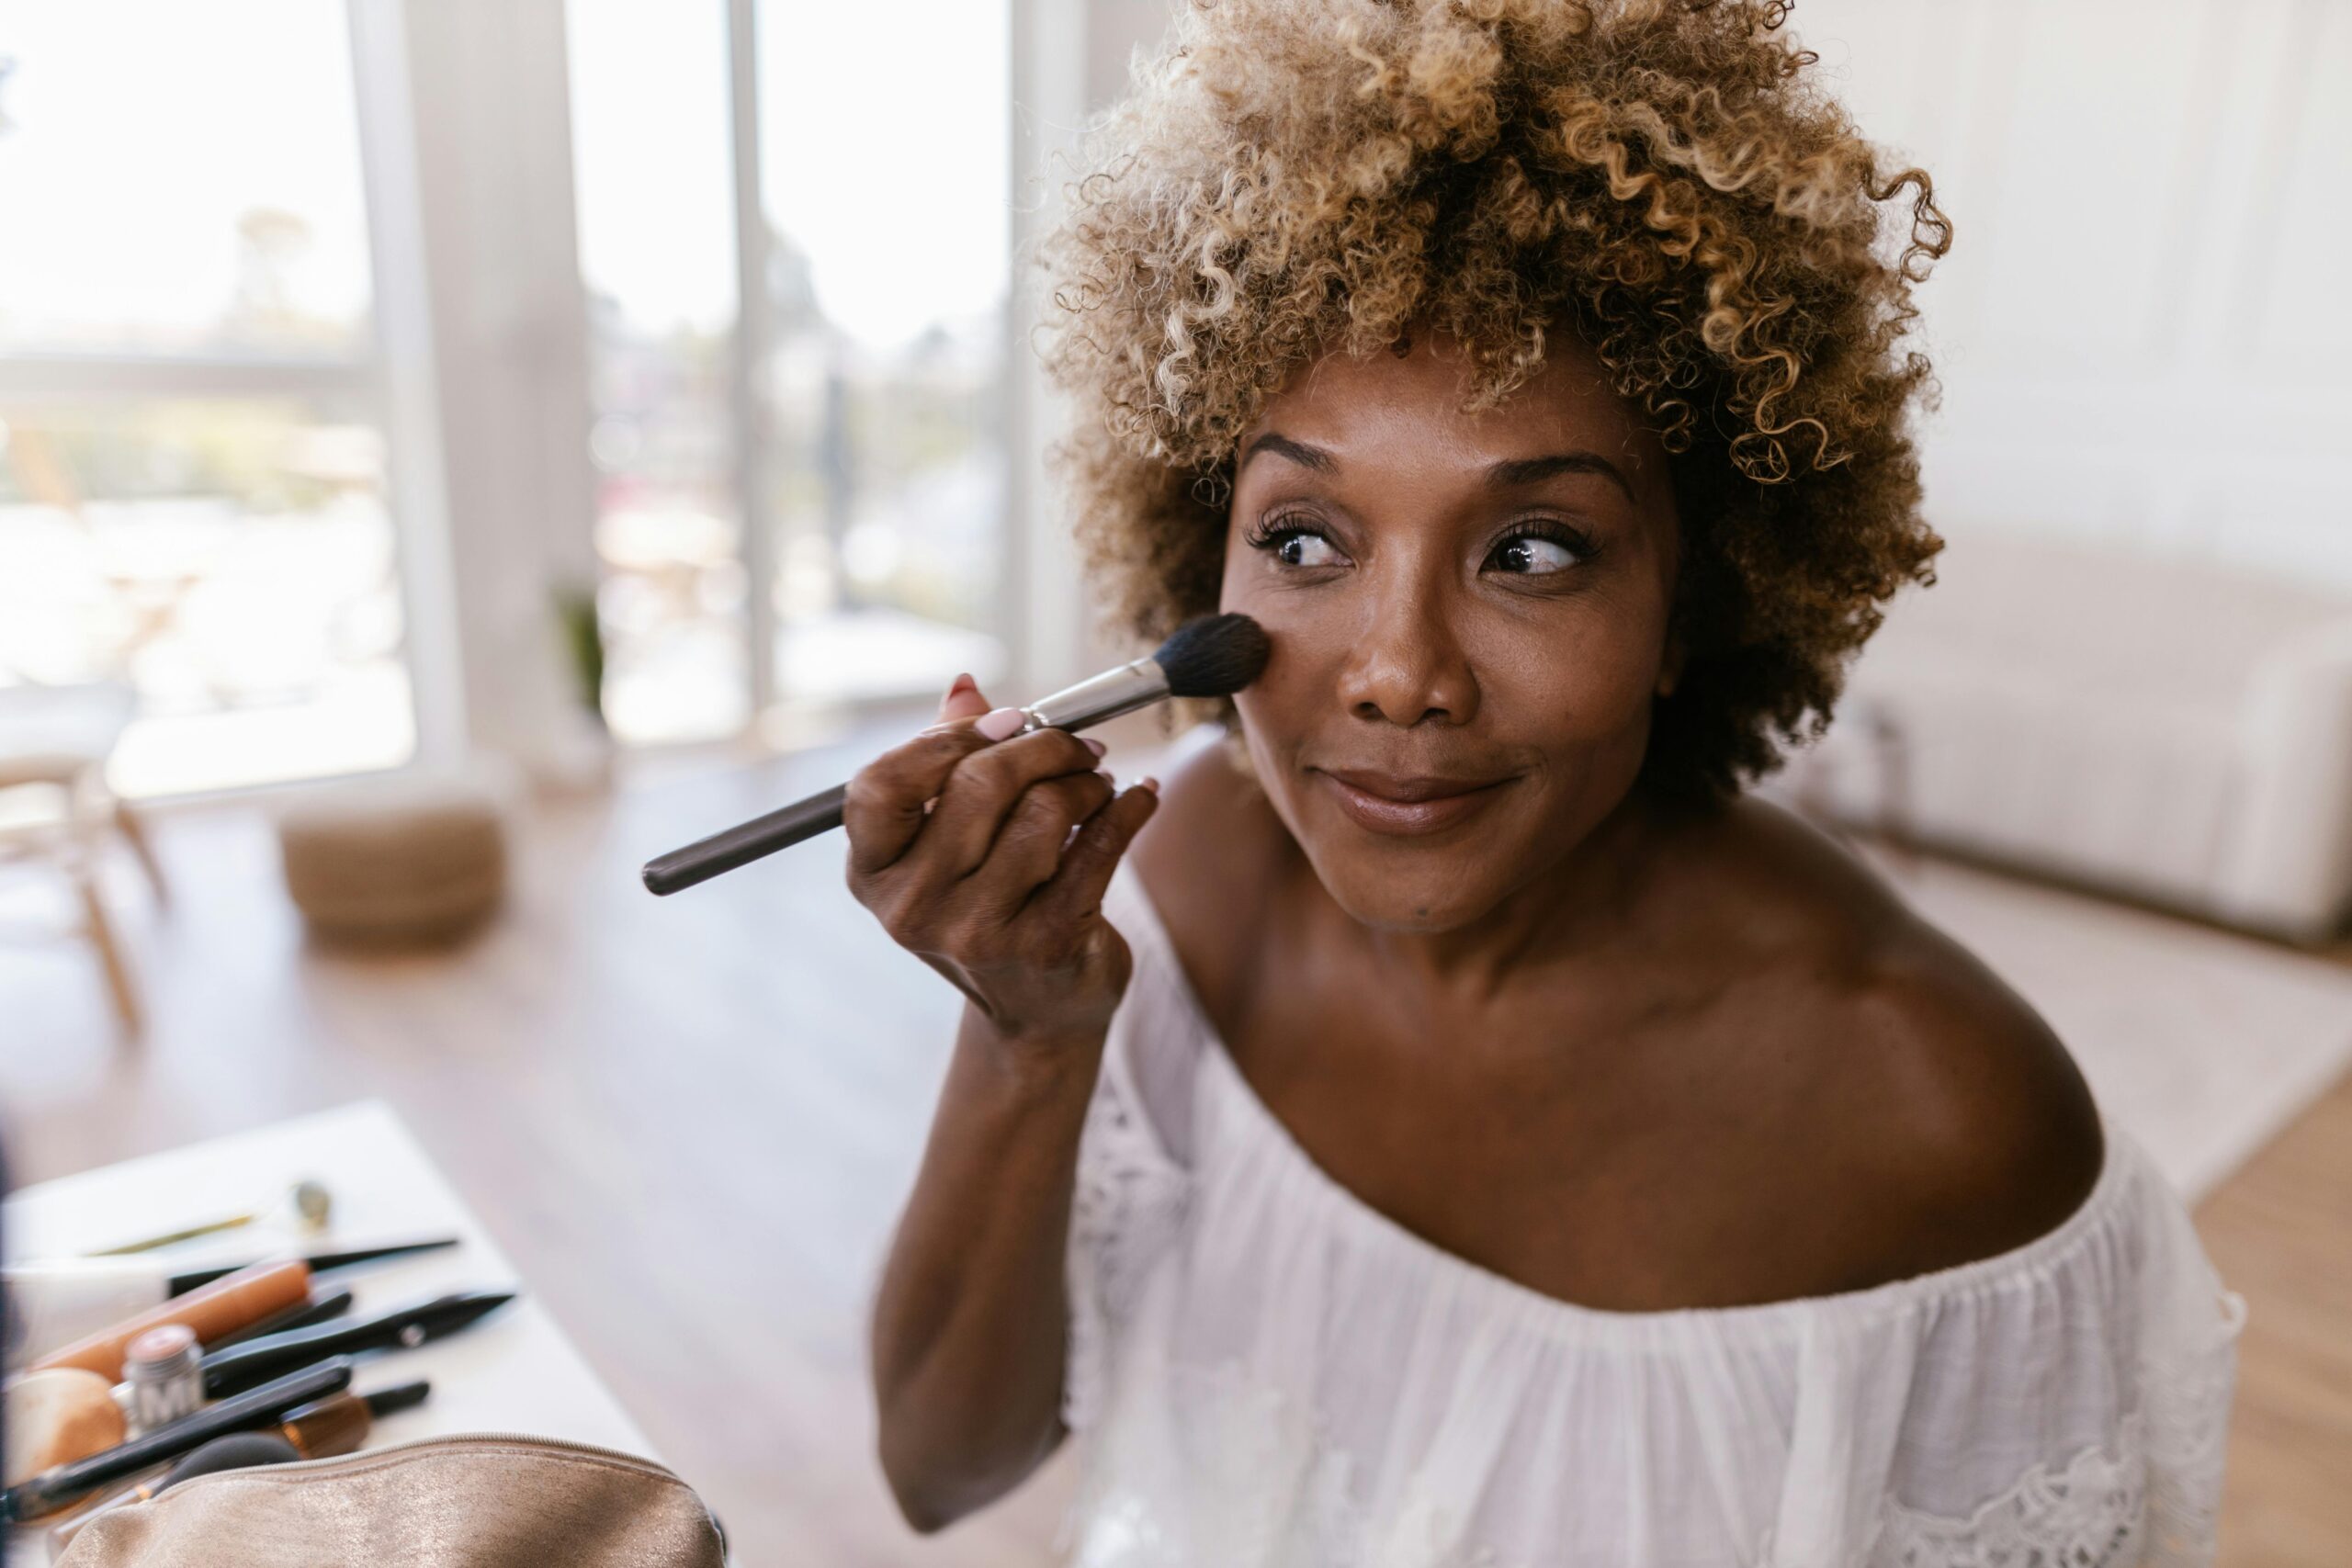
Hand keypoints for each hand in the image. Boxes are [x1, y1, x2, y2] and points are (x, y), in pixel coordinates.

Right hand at [844, 673, 1159, 1050]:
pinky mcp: (1046, 944)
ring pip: (1045, 811)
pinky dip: (1131, 808)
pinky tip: (1141, 797)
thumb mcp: (949, 844)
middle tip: (1079, 745)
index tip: (1007, 724)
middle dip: (1043, 747)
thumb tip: (966, 685)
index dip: (947, 739)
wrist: (1038, 1010)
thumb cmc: (990, 905)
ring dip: (1088, 782)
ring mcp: (977, 931)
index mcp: (872, 873)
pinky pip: (1099, 845)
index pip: (880, 785)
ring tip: (1100, 783)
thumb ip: (948, 762)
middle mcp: (912, 907)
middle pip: (978, 784)